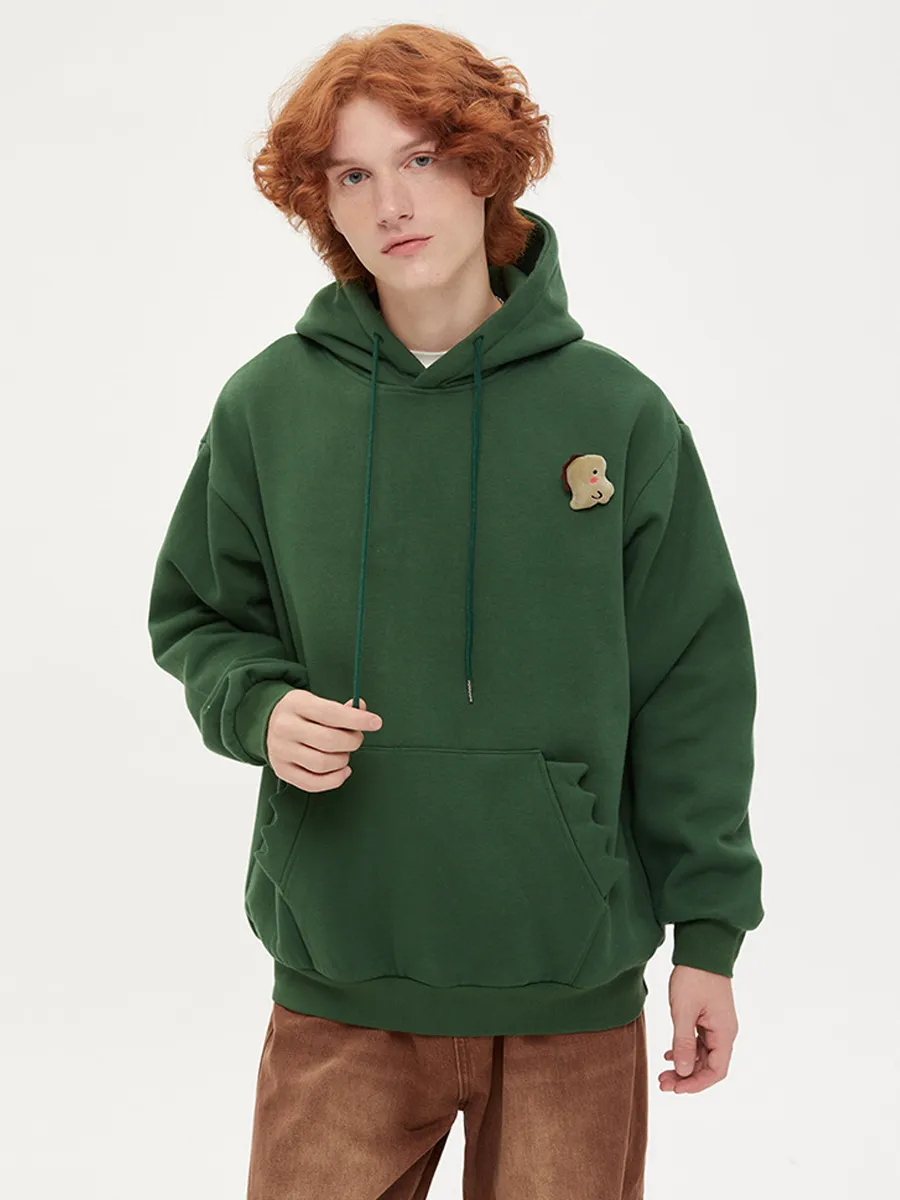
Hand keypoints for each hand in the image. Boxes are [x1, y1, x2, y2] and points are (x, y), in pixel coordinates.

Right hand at [266, 690, 382, 790]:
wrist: (265, 722)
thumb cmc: (300, 712)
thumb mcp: (316, 701)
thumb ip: (341, 708)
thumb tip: (363, 711)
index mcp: (296, 704)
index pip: (331, 713)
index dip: (357, 719)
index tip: (376, 723)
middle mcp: (285, 727)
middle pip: (329, 741)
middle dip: (352, 741)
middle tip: (356, 739)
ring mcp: (281, 751)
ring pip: (322, 764)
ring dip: (343, 761)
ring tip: (344, 753)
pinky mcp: (282, 770)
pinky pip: (312, 783)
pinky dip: (334, 779)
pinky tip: (342, 770)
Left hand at [659, 964, 737, 1093]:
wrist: (701, 949)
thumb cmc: (695, 977)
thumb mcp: (684, 1011)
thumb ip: (684, 1042)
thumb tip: (684, 1072)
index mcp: (724, 1033)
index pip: (716, 1071)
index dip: (697, 1084)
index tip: (676, 1088)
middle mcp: (724, 1032)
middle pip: (708, 1066)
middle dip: (687, 1078)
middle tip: (663, 1083)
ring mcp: (716, 1025)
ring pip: (702, 1056)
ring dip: (684, 1066)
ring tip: (663, 1073)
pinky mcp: (707, 1018)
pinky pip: (698, 1042)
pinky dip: (684, 1051)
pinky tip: (668, 1054)